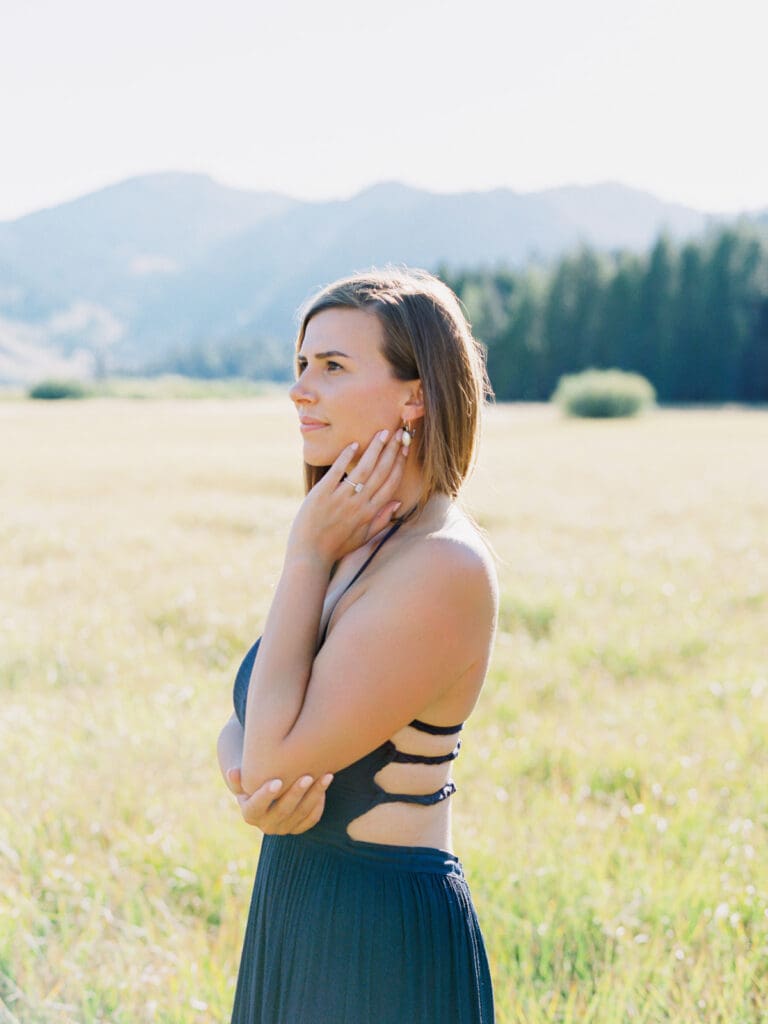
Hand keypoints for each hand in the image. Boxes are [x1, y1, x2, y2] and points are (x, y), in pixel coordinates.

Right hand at [226, 766, 332, 834]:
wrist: (266, 791)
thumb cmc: (253, 779)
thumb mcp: (243, 779)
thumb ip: (238, 778)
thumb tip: (233, 772)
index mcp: (250, 814)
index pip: (256, 807)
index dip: (266, 795)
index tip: (277, 781)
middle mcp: (266, 826)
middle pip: (283, 811)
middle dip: (296, 793)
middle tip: (308, 776)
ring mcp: (284, 828)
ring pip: (302, 814)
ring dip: (315, 795)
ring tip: (326, 776)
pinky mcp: (298, 827)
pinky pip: (312, 818)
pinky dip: (319, 803)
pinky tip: (325, 785)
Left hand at [287, 428, 407, 566]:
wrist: (309, 556)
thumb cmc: (336, 547)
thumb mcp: (363, 538)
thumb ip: (381, 520)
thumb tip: (397, 503)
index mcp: (370, 513)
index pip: (391, 483)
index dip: (400, 463)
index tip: (405, 447)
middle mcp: (359, 504)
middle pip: (381, 472)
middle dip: (392, 450)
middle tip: (398, 432)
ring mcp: (341, 499)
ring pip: (363, 469)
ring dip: (375, 449)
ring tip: (382, 432)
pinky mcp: (322, 494)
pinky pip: (337, 472)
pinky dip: (346, 457)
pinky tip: (354, 444)